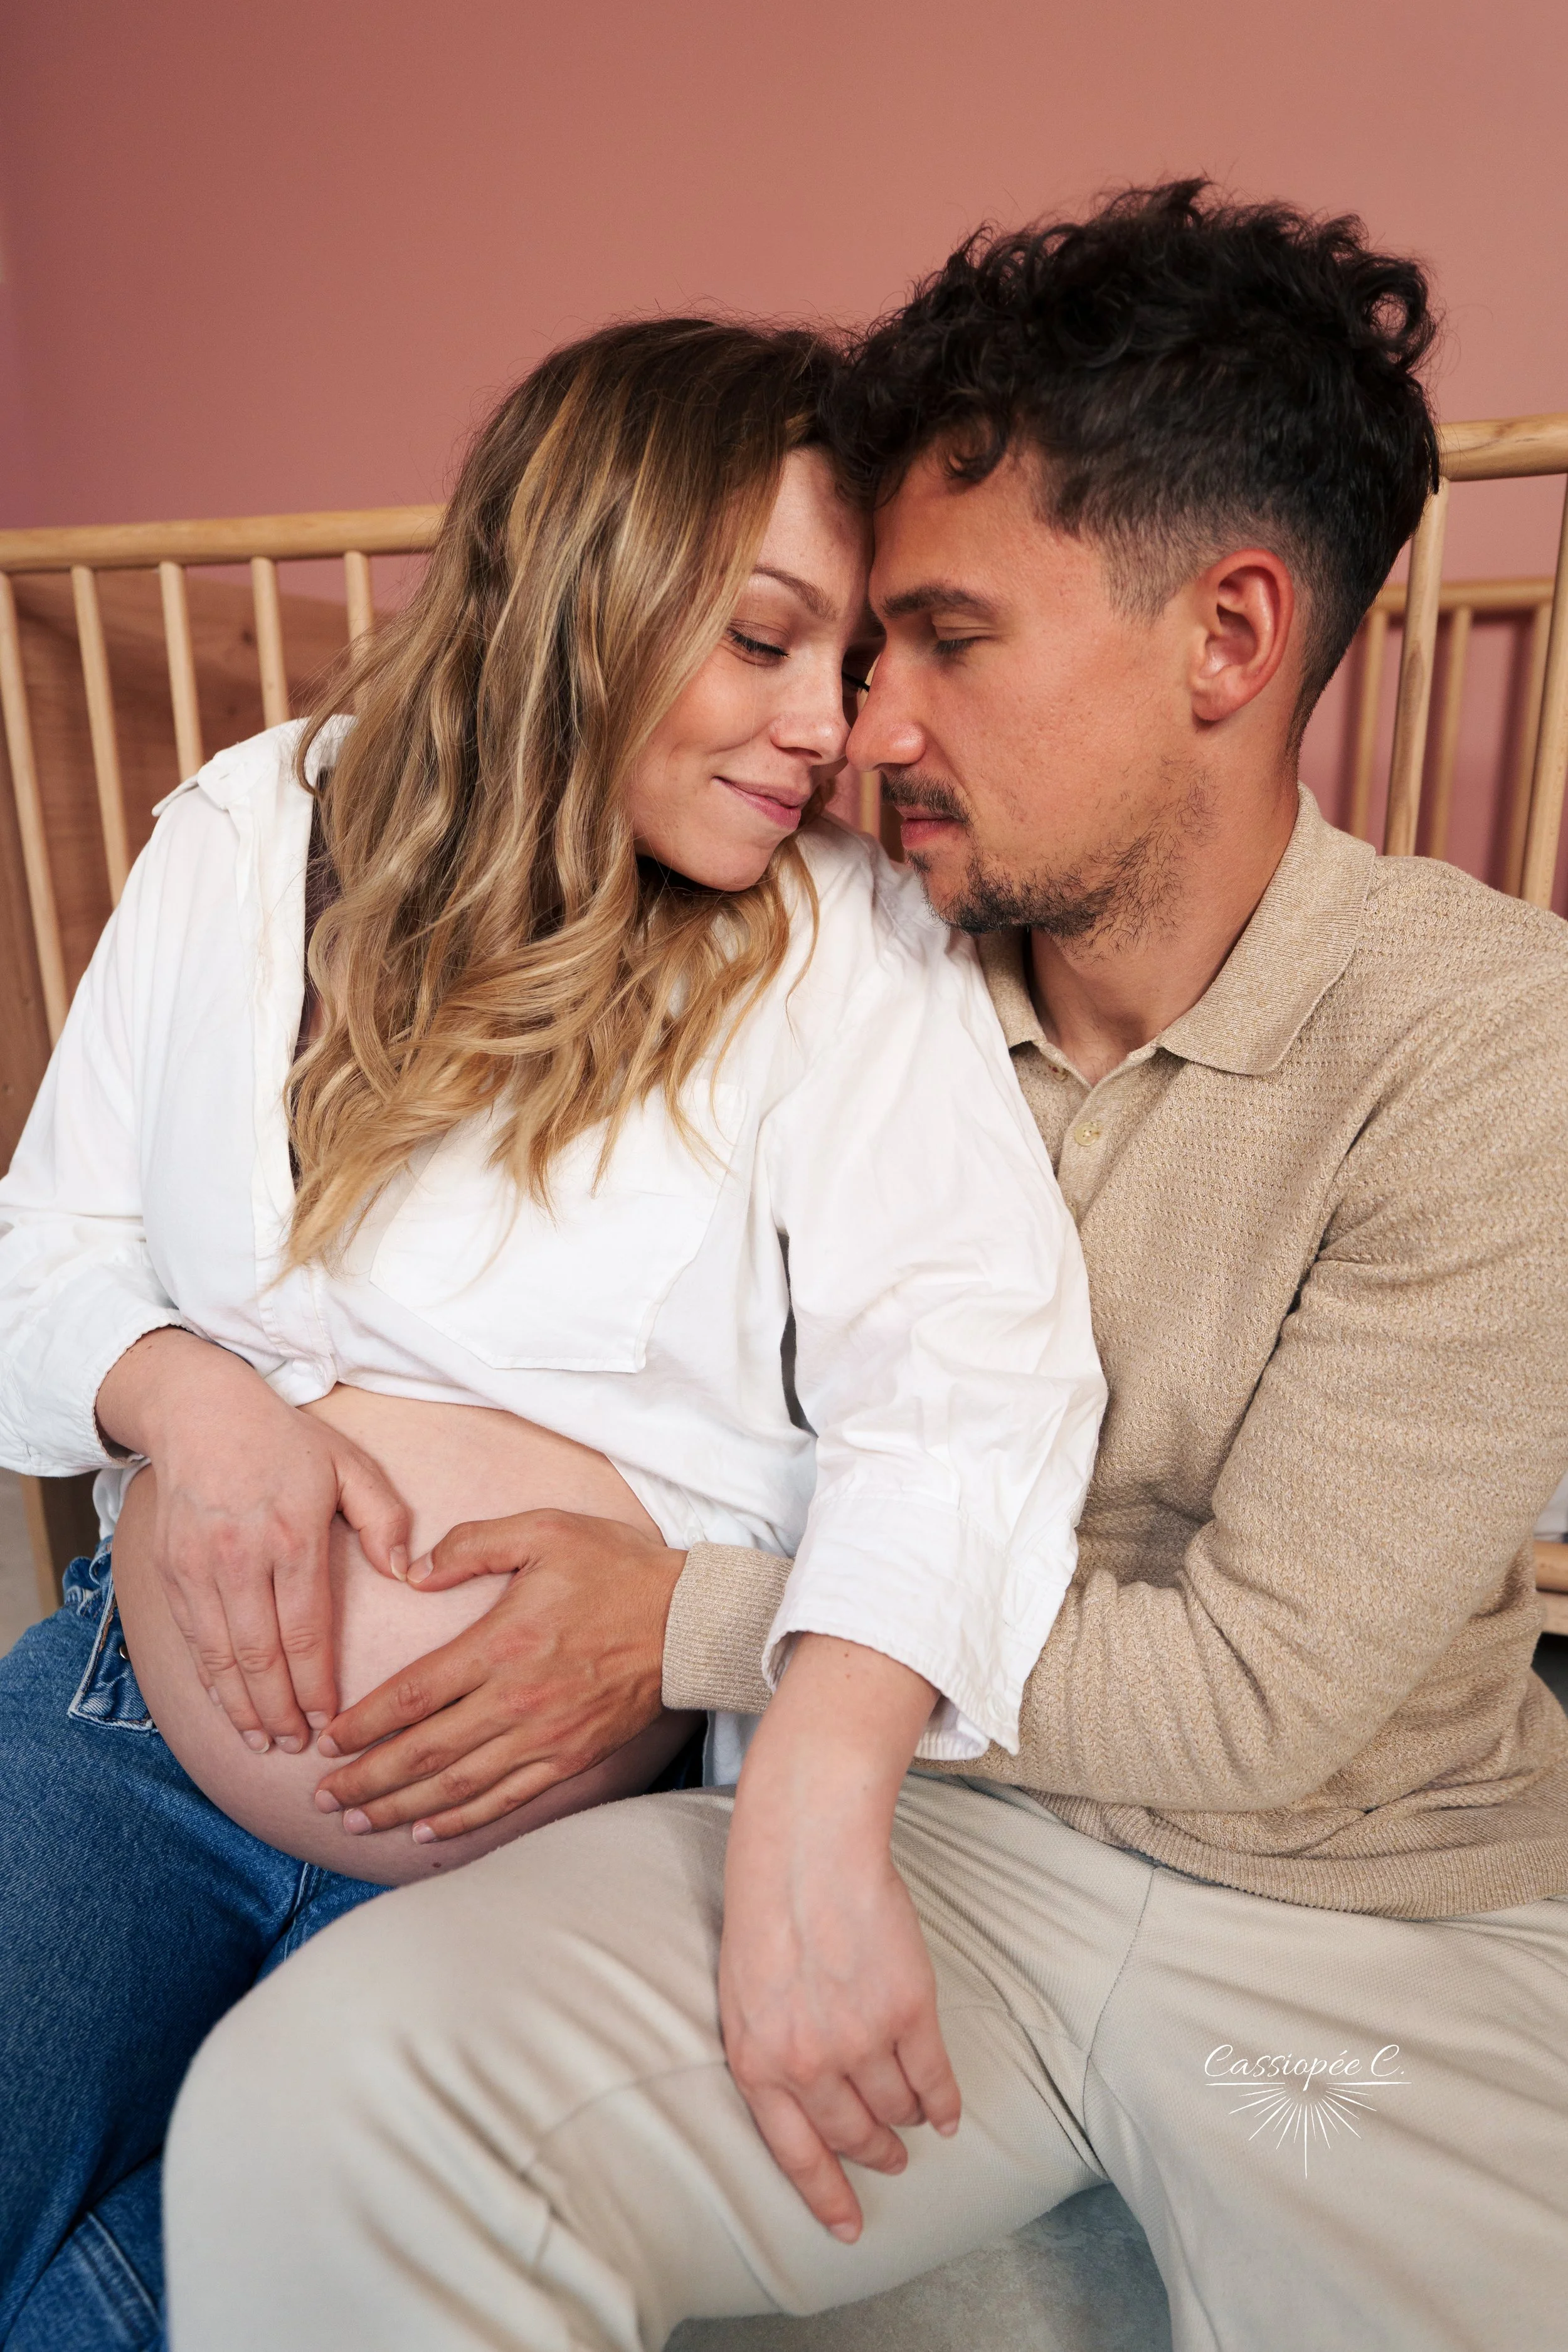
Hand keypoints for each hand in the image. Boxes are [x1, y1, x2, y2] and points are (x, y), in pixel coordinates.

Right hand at [96, 1330, 409, 1751]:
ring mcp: (198, 1567)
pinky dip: (209, 1679)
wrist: (198, 1411)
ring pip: (220, 1656)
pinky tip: (227, 1705)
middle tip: (297, 1747)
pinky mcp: (169, 1571)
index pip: (306, 1629)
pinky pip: (191, 1640)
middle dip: (279, 1710)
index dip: (317, 1684)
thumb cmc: (284, 1439)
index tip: (330, 1720)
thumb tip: (409, 1575)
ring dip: (241, 1706)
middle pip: (260, 1655)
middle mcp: (240, 1557)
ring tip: (263, 1741)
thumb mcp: (349, 1463)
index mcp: (292, 1534)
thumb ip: (385, 1519)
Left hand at [313, 1508, 685, 1840]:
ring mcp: (545, 1738)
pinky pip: (506, 1800)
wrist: (692, 1621)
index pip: (414, 1695)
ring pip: (457, 1786)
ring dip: (401, 1809)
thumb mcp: (544, 1530)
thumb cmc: (616, 1568)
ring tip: (356, 1822)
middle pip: (423, 1753)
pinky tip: (428, 1833)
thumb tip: (412, 1571)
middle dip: (366, 1780)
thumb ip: (472, 1544)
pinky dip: (463, 1822)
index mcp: (502, 1644)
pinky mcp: (570, 1758)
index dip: (364, 1724)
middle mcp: (516, 1701)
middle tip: (321, 1798)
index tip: (326, 1740)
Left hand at [719, 1638, 959, 2240]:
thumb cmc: (766, 1907)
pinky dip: (944, 2103)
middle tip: (888, 2160)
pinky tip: (947, 2116)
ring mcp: (860, 2040)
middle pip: (851, 2132)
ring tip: (913, 2126)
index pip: (794, 2153)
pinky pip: (934, 2080)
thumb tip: (798, 2096)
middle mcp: (807, 2063)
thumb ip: (768, 2048)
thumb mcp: (743, 1991)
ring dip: (906, 2123)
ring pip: (895, 2108)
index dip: (825, 2196)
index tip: (848, 2228)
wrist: (806, 1846)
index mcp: (756, 2060)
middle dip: (872, 2152)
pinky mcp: (908, 2011)